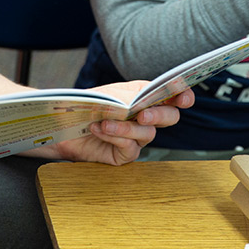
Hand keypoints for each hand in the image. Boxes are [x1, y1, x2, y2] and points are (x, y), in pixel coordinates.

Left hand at [53, 81, 194, 165]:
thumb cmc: (86, 105)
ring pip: (148, 133)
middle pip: (170, 118)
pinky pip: (131, 148)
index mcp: (144, 97)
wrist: (63, 124)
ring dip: (126, 127)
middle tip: (143, 113)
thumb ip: (129, 95)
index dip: (182, 96)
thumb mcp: (108, 94)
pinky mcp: (125, 154)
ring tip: (105, 121)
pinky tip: (100, 130)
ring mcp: (137, 137)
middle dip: (159, 115)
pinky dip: (115, 137)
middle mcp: (144, 118)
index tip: (184, 98)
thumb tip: (144, 101)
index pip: (171, 96)